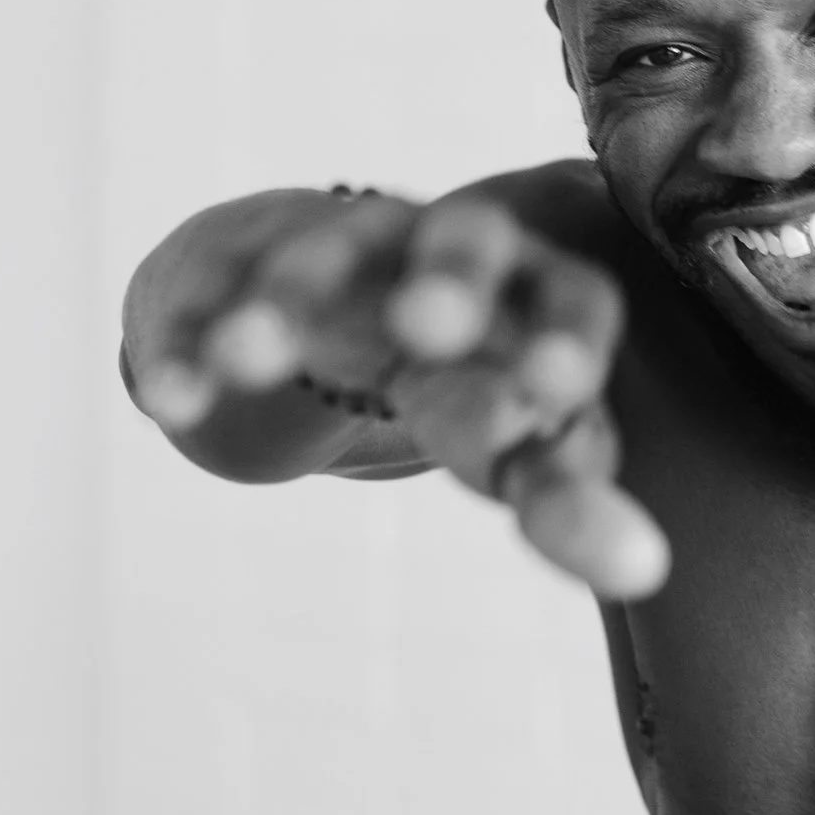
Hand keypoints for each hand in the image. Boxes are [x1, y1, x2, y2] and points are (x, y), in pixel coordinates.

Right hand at [134, 190, 669, 598]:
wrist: (325, 302)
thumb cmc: (464, 386)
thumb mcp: (518, 445)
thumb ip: (571, 499)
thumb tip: (645, 573)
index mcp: (536, 298)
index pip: (575, 300)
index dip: (567, 337)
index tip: (565, 385)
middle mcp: (449, 253)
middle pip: (464, 241)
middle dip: (449, 278)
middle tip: (424, 324)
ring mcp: (340, 250)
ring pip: (323, 254)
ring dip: (286, 301)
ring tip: (249, 356)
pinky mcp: (240, 266)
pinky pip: (212, 295)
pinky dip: (188, 342)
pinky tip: (170, 398)